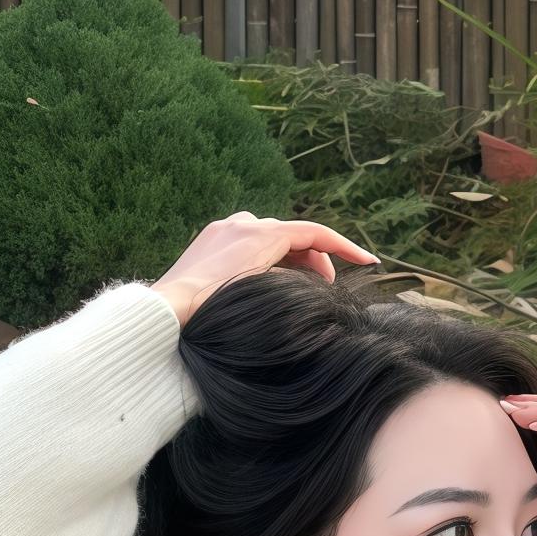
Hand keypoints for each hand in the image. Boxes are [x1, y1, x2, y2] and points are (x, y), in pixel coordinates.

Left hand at [156, 212, 382, 325]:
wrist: (168, 312)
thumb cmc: (215, 310)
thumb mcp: (264, 295)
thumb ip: (294, 280)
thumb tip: (315, 279)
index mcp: (263, 234)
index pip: (315, 233)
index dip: (346, 248)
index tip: (369, 261)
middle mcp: (245, 223)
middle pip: (294, 235)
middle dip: (316, 258)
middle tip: (329, 286)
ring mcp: (225, 228)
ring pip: (272, 238)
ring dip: (292, 258)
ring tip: (301, 286)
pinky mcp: (210, 238)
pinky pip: (249, 241)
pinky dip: (268, 256)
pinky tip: (268, 279)